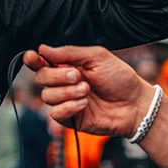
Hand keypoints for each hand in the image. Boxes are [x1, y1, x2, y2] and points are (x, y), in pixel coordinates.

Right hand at [26, 44, 153, 137]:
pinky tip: (85, 104)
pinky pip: (55, 113)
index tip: (33, 57)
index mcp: (66, 65)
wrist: (135, 104)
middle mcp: (63, 83)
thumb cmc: (119, 78)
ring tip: (87, 90)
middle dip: (57, 76)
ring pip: (47, 96)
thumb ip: (68, 53)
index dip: (33, 59)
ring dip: (67, 92)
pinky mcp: (70, 118)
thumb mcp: (97, 57)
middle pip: (41, 78)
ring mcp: (66, 101)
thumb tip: (42, 48)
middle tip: (77, 75)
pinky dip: (69, 107)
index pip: (41, 62)